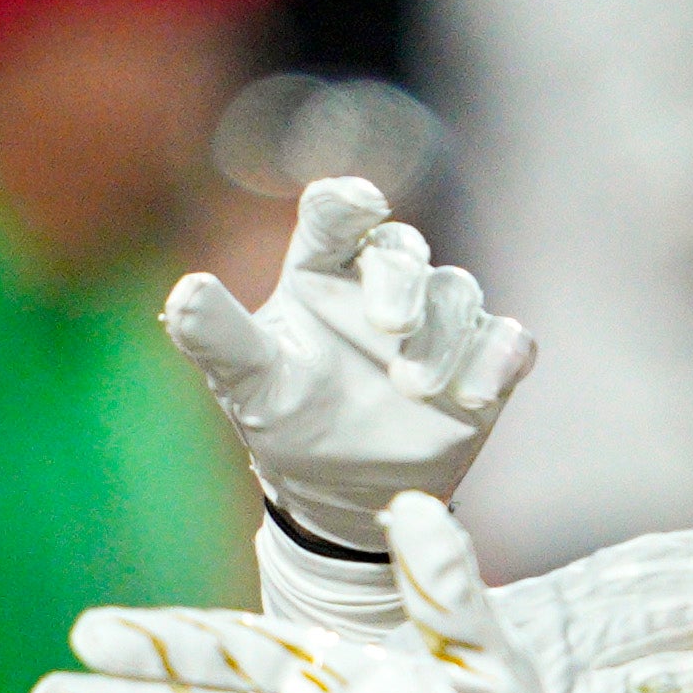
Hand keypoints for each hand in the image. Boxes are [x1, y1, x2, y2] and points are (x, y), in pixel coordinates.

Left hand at [170, 178, 534, 553]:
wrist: (341, 491)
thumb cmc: (286, 419)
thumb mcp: (246, 383)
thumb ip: (217, 336)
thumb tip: (185, 291)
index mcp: (320, 270)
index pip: (334, 215)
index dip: (348, 200)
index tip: (361, 203)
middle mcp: (382, 283)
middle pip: (403, 250)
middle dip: (402, 281)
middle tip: (391, 327)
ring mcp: (437, 320)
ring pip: (458, 292)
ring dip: (445, 332)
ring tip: (416, 386)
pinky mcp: (480, 360)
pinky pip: (507, 341)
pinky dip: (499, 358)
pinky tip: (478, 392)